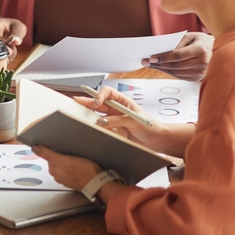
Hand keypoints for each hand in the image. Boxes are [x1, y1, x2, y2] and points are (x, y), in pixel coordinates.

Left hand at [31, 146, 102, 190]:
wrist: (96, 182)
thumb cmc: (84, 170)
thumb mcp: (65, 158)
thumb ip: (48, 154)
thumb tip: (34, 148)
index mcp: (53, 167)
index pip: (47, 154)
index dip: (49, 149)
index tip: (54, 145)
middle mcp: (56, 174)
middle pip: (53, 159)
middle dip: (59, 155)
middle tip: (68, 151)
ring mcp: (63, 178)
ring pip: (61, 165)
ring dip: (64, 161)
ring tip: (74, 159)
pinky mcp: (70, 181)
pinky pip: (67, 171)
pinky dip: (69, 168)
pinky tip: (76, 166)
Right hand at [73, 86, 191, 156]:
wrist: (158, 141)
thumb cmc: (151, 127)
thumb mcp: (134, 121)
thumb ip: (118, 120)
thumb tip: (101, 121)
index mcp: (123, 102)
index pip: (108, 93)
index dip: (100, 96)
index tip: (96, 103)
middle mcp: (117, 110)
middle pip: (99, 103)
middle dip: (87, 101)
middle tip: (76, 102)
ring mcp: (114, 120)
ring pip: (98, 115)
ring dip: (89, 114)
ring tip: (78, 114)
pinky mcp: (114, 131)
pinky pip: (102, 128)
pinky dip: (95, 127)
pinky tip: (89, 127)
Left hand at [141, 32, 212, 80]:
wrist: (218, 50)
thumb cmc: (200, 41)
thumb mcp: (190, 36)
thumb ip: (176, 43)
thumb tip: (160, 52)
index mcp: (201, 50)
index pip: (178, 55)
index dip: (164, 57)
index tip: (151, 58)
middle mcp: (203, 63)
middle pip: (176, 66)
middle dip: (159, 64)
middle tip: (145, 62)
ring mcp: (201, 73)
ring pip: (176, 73)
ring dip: (161, 69)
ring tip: (150, 65)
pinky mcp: (198, 79)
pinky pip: (179, 76)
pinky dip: (169, 72)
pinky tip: (161, 68)